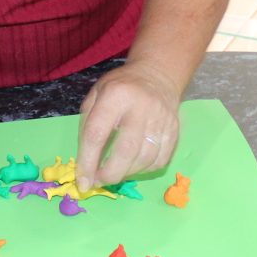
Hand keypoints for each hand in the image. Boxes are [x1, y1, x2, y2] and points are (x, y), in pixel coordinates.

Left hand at [75, 61, 180, 191]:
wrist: (156, 75)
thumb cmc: (120, 88)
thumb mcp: (95, 95)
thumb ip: (87, 126)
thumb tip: (85, 165)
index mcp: (115, 95)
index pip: (97, 133)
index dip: (88, 161)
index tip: (82, 181)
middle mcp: (141, 106)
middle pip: (126, 150)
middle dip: (110, 173)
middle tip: (100, 181)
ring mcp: (161, 119)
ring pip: (145, 158)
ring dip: (127, 173)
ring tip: (115, 173)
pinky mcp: (174, 130)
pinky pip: (160, 160)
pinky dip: (144, 170)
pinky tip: (133, 166)